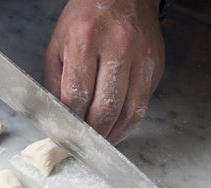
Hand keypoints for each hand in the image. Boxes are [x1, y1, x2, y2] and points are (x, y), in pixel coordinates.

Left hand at [44, 0, 164, 144]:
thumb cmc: (83, 19)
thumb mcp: (57, 46)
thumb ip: (55, 83)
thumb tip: (58, 116)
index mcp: (84, 41)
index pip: (76, 96)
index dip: (69, 122)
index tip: (64, 135)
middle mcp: (117, 47)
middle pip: (105, 108)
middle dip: (92, 135)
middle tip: (83, 146)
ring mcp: (141, 56)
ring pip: (129, 111)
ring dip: (114, 135)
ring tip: (101, 144)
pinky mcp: (156, 65)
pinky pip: (143, 103)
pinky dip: (129, 123)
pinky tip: (117, 128)